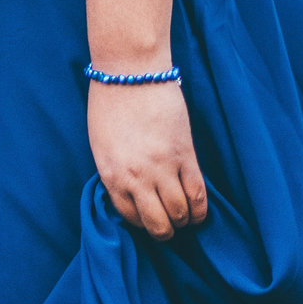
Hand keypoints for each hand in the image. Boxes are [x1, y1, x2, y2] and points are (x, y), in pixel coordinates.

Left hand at [88, 79, 206, 239]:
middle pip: (157, 224)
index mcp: (110, 173)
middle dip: (165, 231)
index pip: (129, 216)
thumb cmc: (110, 104)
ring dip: (184, 221)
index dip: (142, 223)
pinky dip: (200, 209)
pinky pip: (198, 195)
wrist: (130, 72)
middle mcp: (135, 177)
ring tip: (184, 217)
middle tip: (169, 224)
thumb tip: (131, 194)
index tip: (148, 220)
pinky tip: (198, 211)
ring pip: (180, 213)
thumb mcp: (102, 144)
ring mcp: (162, 168)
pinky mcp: (185, 157)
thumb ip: (116, 172)